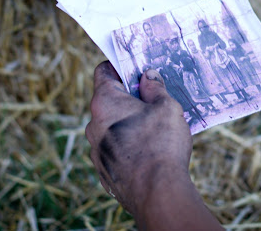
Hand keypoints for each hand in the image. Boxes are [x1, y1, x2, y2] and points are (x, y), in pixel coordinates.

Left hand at [85, 62, 192, 216]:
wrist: (157, 193)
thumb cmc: (161, 144)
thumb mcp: (166, 107)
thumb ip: (155, 88)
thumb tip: (148, 76)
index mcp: (104, 102)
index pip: (104, 71)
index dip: (121, 66)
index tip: (138, 68)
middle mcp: (93, 124)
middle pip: (109, 101)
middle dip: (130, 98)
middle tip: (155, 100)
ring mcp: (96, 150)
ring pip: (112, 127)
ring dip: (130, 124)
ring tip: (156, 129)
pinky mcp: (104, 171)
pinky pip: (115, 149)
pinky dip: (129, 146)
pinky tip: (150, 151)